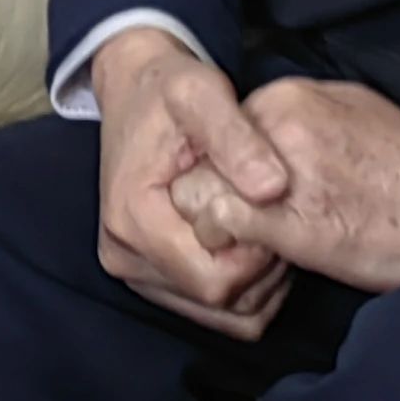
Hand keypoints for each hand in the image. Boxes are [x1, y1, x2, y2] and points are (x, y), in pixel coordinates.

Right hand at [88, 30, 296, 339]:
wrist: (135, 87)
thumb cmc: (169, 90)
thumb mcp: (203, 93)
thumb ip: (238, 140)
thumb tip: (273, 189)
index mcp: (132, 217)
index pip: (214, 280)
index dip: (258, 256)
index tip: (273, 208)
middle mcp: (124, 254)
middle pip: (217, 303)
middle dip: (261, 269)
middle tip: (275, 213)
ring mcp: (133, 269)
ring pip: (219, 313)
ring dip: (256, 280)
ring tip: (262, 221)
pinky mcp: (148, 274)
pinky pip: (211, 310)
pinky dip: (242, 286)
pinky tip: (250, 240)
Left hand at [175, 77, 399, 293]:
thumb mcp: (349, 111)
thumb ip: (300, 119)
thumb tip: (268, 136)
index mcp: (286, 98)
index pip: (218, 132)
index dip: (224, 171)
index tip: (244, 194)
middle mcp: (273, 125)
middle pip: (199, 159)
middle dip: (210, 193)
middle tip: (240, 223)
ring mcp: (276, 171)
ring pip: (197, 192)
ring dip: (213, 222)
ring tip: (249, 241)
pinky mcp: (285, 219)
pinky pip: (220, 225)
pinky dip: (226, 243)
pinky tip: (258, 254)